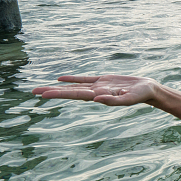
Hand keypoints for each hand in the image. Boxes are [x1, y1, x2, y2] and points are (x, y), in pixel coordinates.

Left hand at [33, 75, 159, 105]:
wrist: (148, 90)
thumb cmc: (141, 96)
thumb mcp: (129, 99)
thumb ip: (113, 101)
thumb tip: (96, 99)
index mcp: (97, 96)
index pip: (73, 94)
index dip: (58, 94)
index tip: (43, 94)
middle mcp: (93, 92)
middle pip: (68, 91)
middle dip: (51, 92)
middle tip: (32, 92)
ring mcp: (96, 86)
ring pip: (73, 86)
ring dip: (57, 87)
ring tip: (41, 89)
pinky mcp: (102, 80)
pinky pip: (83, 79)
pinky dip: (72, 79)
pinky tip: (60, 78)